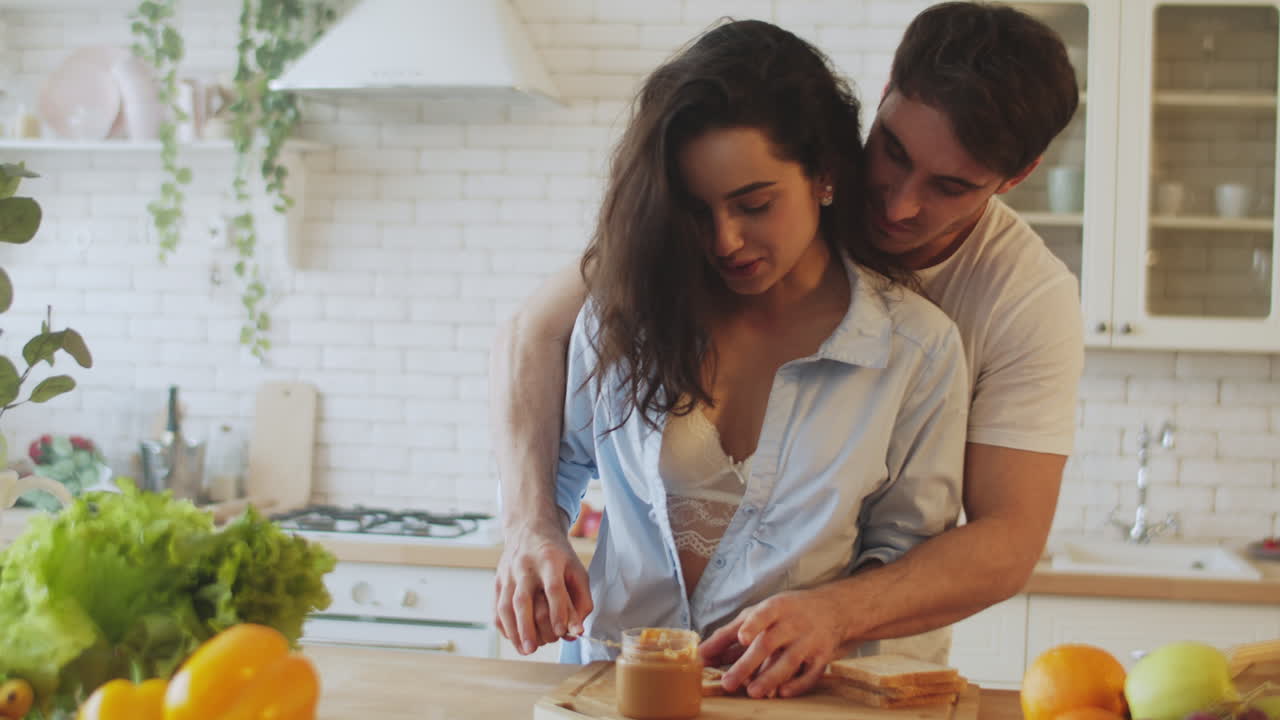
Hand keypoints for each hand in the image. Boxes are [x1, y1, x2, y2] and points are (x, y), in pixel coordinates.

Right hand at [494, 519, 592, 655]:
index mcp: (550, 560)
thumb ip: (581, 601)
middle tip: (536, 648)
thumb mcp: (577, 570)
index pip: (553, 588)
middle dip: (528, 627)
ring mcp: (508, 573)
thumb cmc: (558, 556)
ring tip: (525, 649)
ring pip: (505, 605)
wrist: (530, 529)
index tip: (561, 632)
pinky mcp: (498, 580)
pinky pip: (496, 607)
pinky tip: (514, 638)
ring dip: (514, 630)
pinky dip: (504, 625)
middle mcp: (525, 566)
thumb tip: (576, 631)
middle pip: (522, 599)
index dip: (557, 611)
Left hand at [699, 587, 846, 698]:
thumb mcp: (758, 614)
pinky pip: (811, 674)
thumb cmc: (786, 612)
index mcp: (776, 607)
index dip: (753, 625)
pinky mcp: (822, 657)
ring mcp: (810, 640)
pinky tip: (782, 693)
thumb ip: (729, 634)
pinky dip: (798, 684)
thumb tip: (700, 654)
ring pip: (790, 660)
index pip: (764, 614)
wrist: (832, 609)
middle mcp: (794, 623)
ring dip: (770, 677)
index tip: (742, 637)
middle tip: (728, 683)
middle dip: (748, 664)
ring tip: (752, 692)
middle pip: (770, 643)